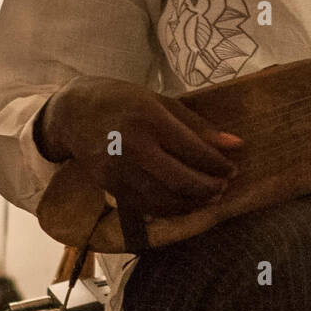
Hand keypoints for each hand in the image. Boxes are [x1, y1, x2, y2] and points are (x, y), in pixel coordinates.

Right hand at [37, 77, 241, 216]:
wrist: (74, 112)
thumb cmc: (124, 101)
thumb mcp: (162, 102)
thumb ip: (198, 126)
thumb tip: (236, 145)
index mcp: (149, 118)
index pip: (192, 149)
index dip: (217, 164)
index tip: (232, 169)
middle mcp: (132, 145)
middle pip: (178, 179)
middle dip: (207, 188)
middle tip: (224, 187)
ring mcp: (117, 168)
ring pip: (161, 198)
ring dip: (190, 204)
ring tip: (209, 198)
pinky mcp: (108, 184)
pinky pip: (144, 205)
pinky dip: (168, 209)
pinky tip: (184, 204)